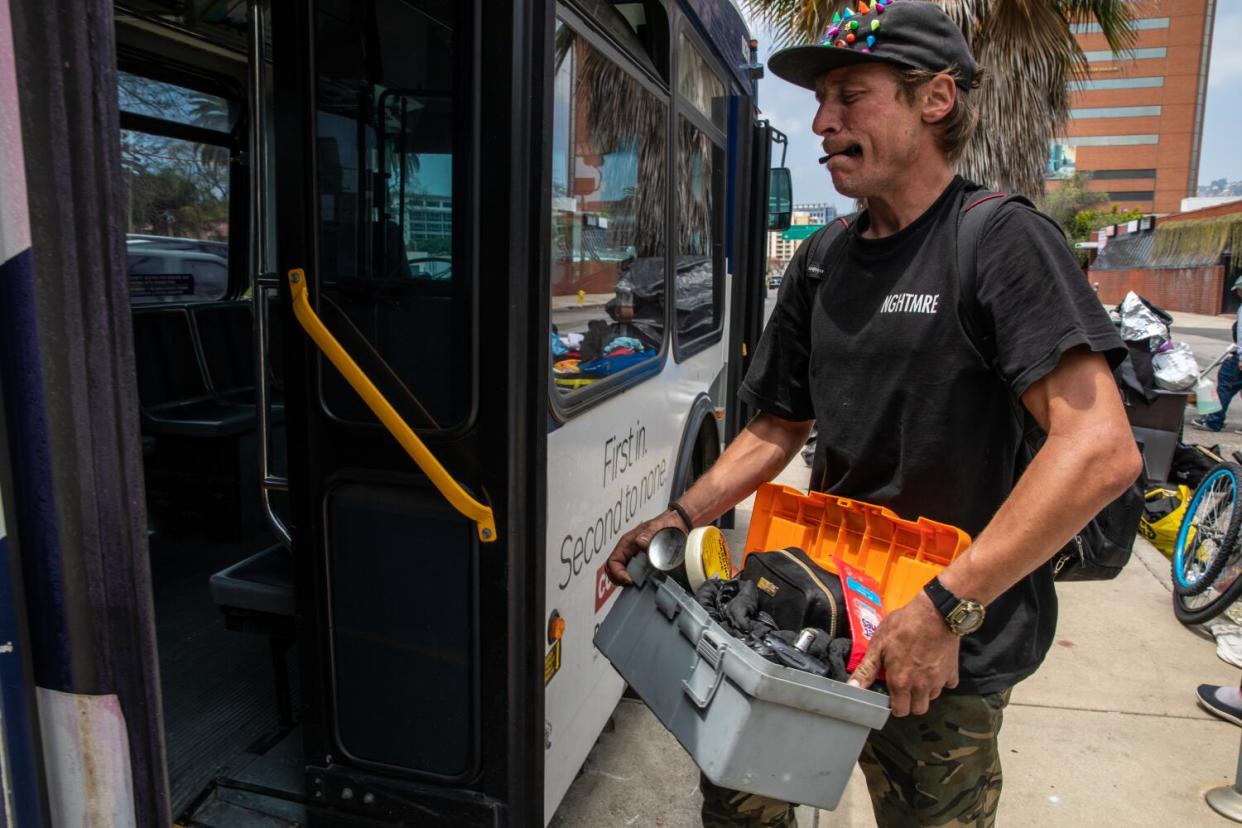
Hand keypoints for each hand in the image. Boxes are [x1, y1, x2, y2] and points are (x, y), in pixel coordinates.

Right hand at [605, 511, 686, 585]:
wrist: (679, 525)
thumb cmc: (666, 523)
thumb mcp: (658, 526)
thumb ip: (649, 533)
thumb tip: (639, 541)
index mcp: (628, 543)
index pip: (613, 561)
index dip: (617, 573)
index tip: (630, 579)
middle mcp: (630, 552)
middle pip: (616, 571)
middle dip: (623, 581)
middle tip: (636, 584)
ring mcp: (638, 559)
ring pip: (627, 575)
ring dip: (633, 582)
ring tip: (645, 584)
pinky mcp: (647, 565)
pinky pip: (640, 576)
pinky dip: (643, 582)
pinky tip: (652, 581)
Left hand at [847, 591, 959, 716]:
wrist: (935, 613)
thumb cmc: (903, 626)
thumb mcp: (879, 644)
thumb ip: (867, 669)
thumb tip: (853, 687)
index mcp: (901, 682)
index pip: (900, 711)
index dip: (895, 705)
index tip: (892, 693)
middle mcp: (921, 686)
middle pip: (918, 710)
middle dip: (911, 702)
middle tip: (905, 685)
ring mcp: (939, 680)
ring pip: (932, 697)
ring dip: (925, 691)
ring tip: (918, 673)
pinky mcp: (953, 672)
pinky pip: (947, 684)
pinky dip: (941, 679)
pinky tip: (934, 666)